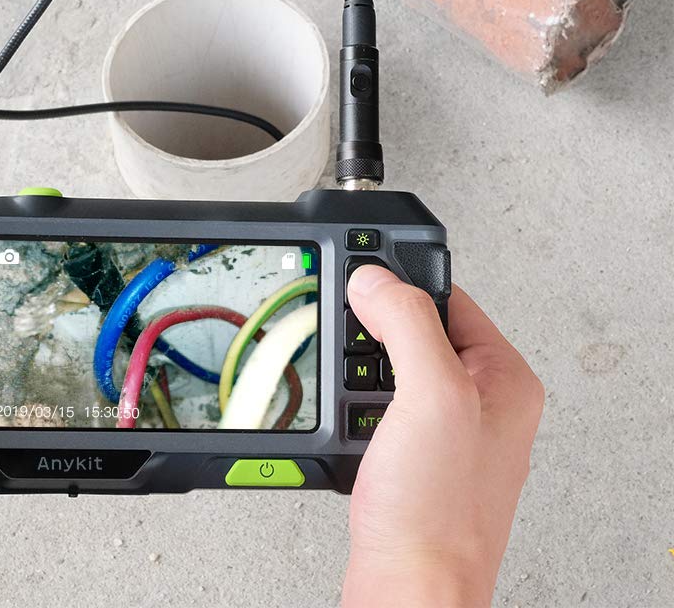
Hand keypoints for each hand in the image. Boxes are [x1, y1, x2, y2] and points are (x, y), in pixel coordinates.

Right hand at [341, 265, 543, 607]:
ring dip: (359, 372)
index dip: (403, 284)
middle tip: (353, 347)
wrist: (408, 591)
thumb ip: (407, 323)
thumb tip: (376, 278)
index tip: (362, 279)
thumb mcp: (430, 396)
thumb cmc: (437, 514)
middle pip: (415, 329)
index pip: (449, 296)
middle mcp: (481, 401)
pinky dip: (354, 405)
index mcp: (505, 378)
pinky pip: (376, 404)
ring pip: (389, 366)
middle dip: (374, 335)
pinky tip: (351, 424)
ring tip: (354, 397)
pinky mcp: (414, 454)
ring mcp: (446, 430)